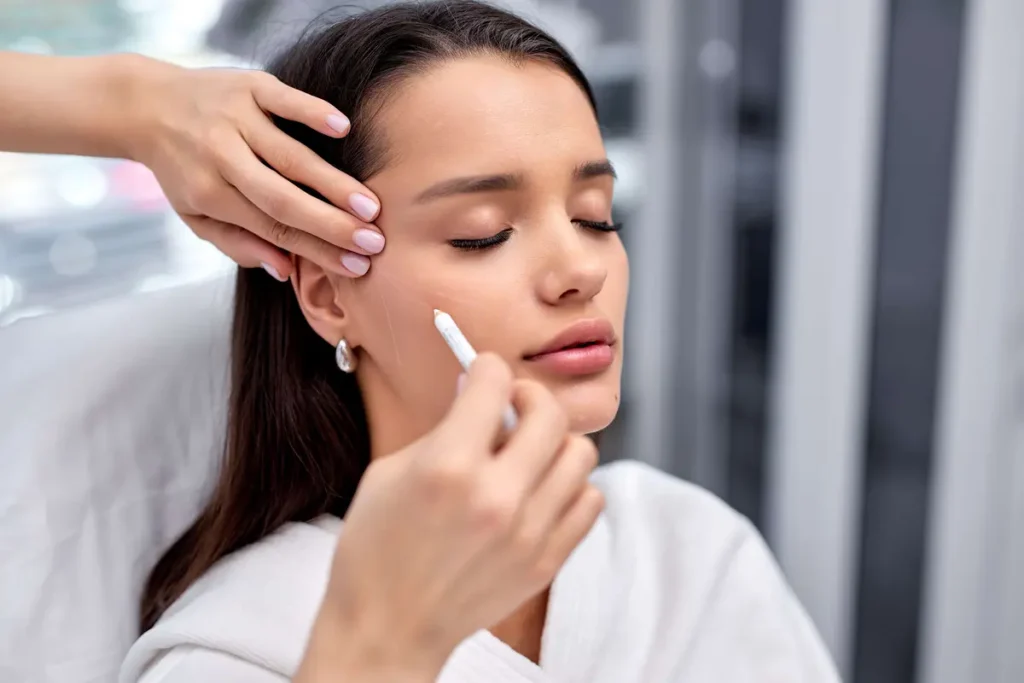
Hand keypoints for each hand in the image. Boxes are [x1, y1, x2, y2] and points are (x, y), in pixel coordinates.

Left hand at [126, 56, 382, 280]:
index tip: (357, 266)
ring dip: (332, 182)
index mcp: (210, 194)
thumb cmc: (183, 169)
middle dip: (330, 224)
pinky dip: (312, 113)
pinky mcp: (247, 85)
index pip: (273, 230)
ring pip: (289, 156)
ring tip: (371, 206)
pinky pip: (283, 99)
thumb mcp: (196, 215)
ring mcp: (235, 118)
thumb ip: (239, 244)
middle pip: (281, 198)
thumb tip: (285, 269)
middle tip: (374, 242)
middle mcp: (220, 157)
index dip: (317, 250)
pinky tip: (345, 129)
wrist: (146, 104)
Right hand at [296, 354, 603, 680]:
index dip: (486, 368)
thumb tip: (476, 388)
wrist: (387, 629)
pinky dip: (571, 487)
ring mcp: (527, 532)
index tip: (482, 373)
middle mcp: (495, 496)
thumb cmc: (375, 549)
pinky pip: (590, 501)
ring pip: (580, 453)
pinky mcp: (546, 562)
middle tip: (511, 406)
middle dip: (528, 396)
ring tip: (528, 453)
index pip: (494, 382)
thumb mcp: (389, 471)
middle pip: (549, 412)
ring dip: (554, 442)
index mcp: (447, 466)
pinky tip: (541, 491)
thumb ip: (441, 427)